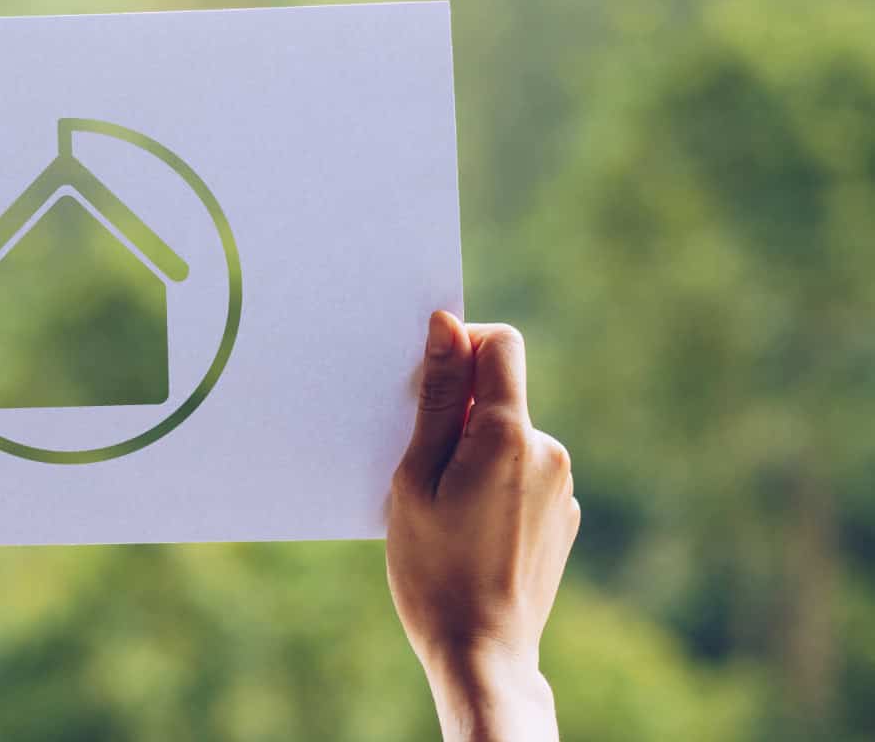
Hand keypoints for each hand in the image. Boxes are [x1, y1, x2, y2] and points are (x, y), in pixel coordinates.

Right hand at [386, 312, 578, 741]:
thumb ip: (435, 398)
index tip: (425, 380)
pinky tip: (467, 530)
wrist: (483, 654)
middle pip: (499, 395)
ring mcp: (561, 486)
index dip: (462, 345)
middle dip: (457, 412)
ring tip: (440, 507)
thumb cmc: (434, 567)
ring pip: (507, 438)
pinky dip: (491, 484)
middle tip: (416, 463)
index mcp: (508, 433)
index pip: (501, 344)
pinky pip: (520, 475)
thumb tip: (448, 325)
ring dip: (472, 452)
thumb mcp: (416, 476)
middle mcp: (547, 450)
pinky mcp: (563, 517)